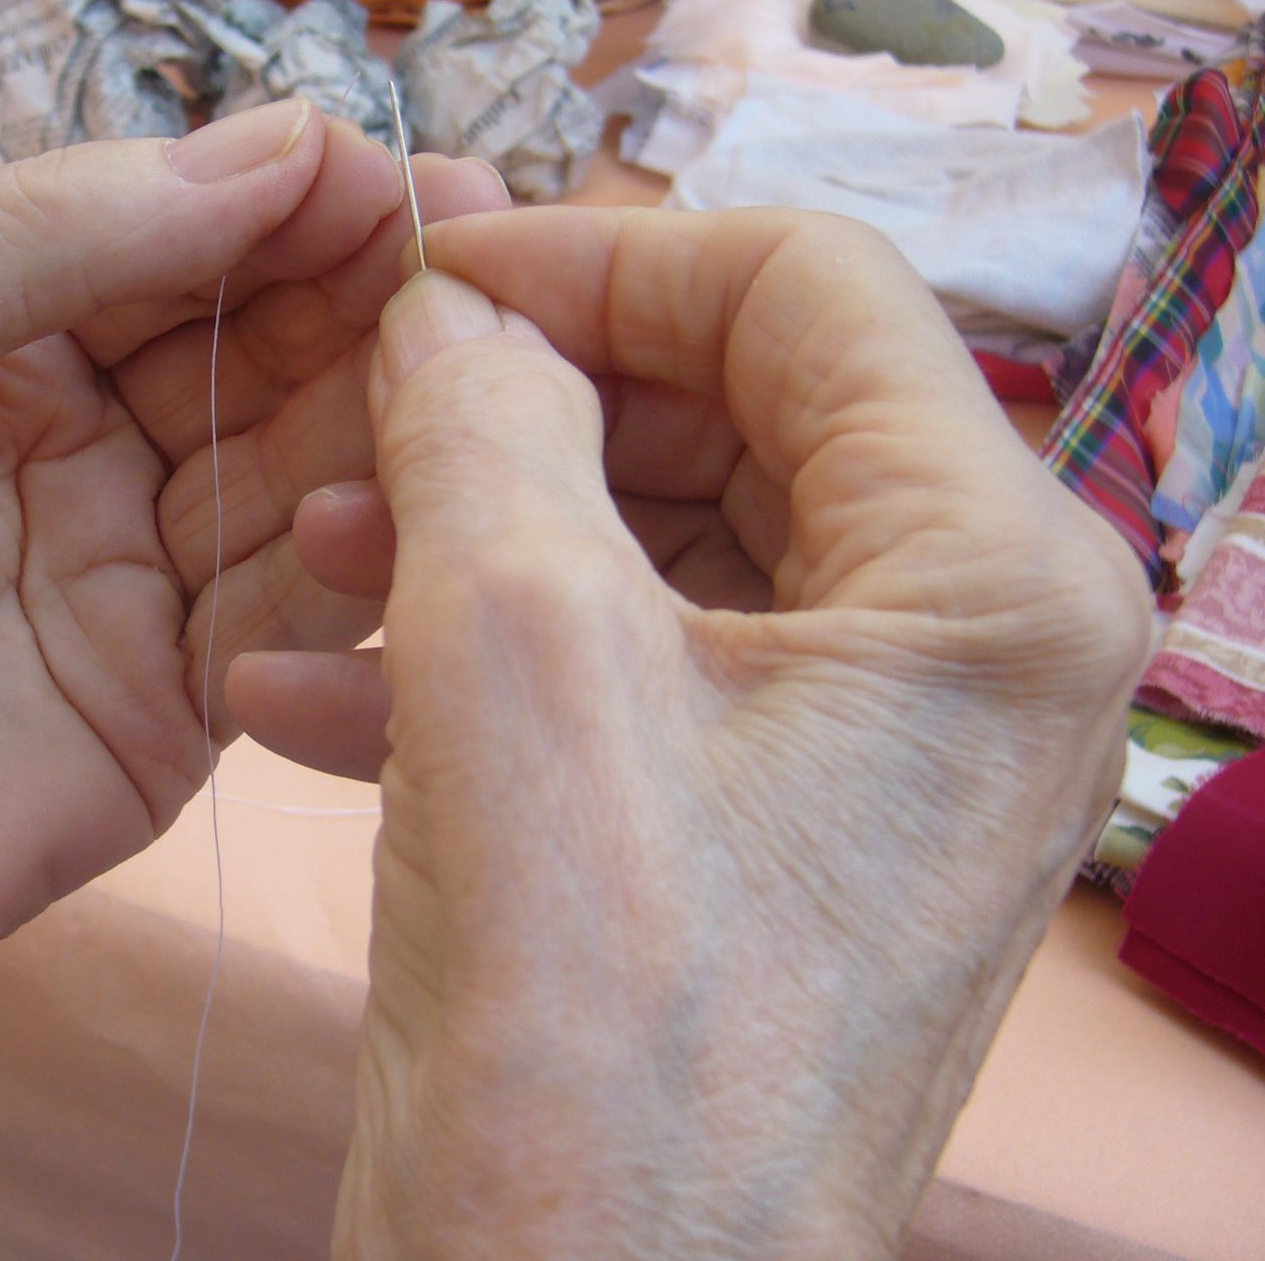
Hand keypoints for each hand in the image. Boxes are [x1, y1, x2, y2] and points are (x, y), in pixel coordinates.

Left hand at [0, 101, 510, 1222]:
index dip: (272, 196)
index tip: (382, 165)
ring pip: (292, 467)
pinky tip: (408, 487)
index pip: (164, 238)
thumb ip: (46, 228)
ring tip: (464, 348)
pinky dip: (349, 552)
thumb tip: (279, 146)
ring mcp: (131, 579)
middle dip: (351, 285)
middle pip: (249, 342)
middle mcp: (73, 445)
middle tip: (468, 236)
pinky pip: (288, 611)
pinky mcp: (178, 708)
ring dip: (372, 404)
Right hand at [229, 208, 1150, 1257]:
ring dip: (466, 535)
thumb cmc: (596, 1037)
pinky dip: (468, 663)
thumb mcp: (517, 659)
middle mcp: (958, 652)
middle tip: (351, 422)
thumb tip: (450, 307)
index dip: (604, 253)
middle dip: (517, 410)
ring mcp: (856, 749)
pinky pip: (620, 675)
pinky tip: (301, 691)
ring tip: (306, 560)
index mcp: (989, 578)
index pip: (805, 292)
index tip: (435, 273)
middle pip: (723, 413)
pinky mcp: (753, 829)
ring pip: (650, 545)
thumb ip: (483, 426)